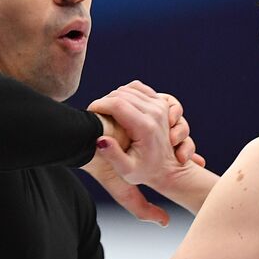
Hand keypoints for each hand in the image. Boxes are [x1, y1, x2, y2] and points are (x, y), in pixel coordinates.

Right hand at [87, 82, 206, 186]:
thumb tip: (101, 139)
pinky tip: (119, 105)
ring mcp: (160, 105)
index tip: (90, 113)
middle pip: (121, 94)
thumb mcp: (127, 170)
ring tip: (106, 112)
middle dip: (104, 101)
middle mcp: (155, 112)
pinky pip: (138, 87)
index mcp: (146, 127)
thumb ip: (113, 155)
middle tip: (97, 115)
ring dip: (113, 97)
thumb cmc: (144, 171)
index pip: (116, 104)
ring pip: (128, 89)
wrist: (168, 168)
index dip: (98, 105)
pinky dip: (126, 92)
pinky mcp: (161, 102)